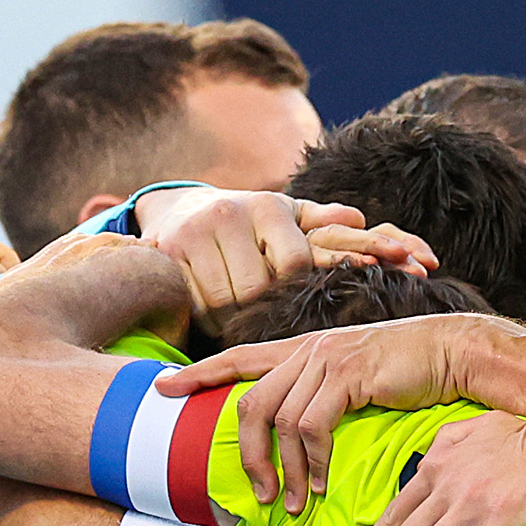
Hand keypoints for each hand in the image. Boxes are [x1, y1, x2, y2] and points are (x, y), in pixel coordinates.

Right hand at [133, 186, 437, 313]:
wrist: (182, 210)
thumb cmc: (250, 219)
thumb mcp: (289, 215)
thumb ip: (324, 222)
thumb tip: (359, 219)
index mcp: (269, 207)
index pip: (294, 262)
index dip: (296, 289)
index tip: (295, 299)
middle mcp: (231, 214)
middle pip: (256, 288)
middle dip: (262, 308)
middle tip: (264, 315)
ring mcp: (195, 233)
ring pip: (224, 300)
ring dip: (234, 318)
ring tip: (240, 317)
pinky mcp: (166, 252)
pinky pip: (194, 302)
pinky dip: (207, 318)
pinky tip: (214, 314)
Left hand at [162, 315, 525, 513]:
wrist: (456, 353)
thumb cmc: (410, 374)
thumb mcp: (356, 381)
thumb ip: (322, 398)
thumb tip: (298, 434)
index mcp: (304, 351)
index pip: (239, 357)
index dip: (200, 374)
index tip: (162, 388)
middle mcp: (307, 350)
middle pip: (249, 402)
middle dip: (246, 454)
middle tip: (257, 494)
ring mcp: (326, 359)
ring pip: (278, 420)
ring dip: (285, 470)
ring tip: (297, 502)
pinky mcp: (347, 375)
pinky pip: (312, 425)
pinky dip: (314, 460)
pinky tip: (324, 482)